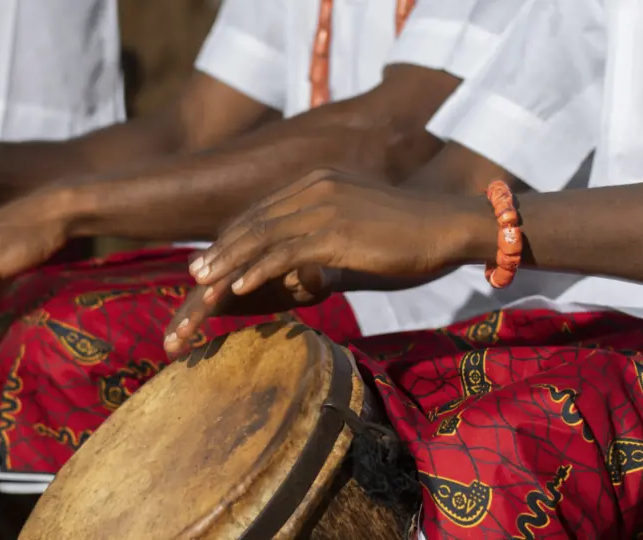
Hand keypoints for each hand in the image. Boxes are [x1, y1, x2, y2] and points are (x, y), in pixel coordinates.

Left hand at [163, 169, 490, 351]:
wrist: (448, 226)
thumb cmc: (408, 233)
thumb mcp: (358, 223)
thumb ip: (325, 235)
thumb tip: (304, 265)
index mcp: (318, 182)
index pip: (263, 211)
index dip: (233, 237)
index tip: (211, 259)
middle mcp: (316, 187)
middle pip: (255, 222)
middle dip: (221, 251)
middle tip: (194, 275)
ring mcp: (326, 207)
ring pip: (263, 237)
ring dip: (229, 263)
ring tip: (205, 285)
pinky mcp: (338, 231)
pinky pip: (287, 252)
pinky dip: (259, 270)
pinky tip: (240, 287)